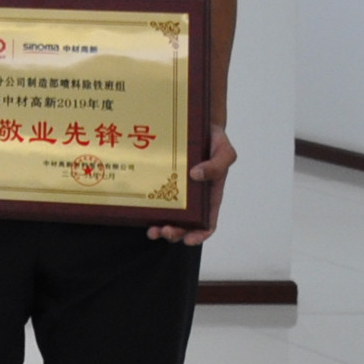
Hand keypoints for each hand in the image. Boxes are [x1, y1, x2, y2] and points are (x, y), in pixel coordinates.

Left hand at [151, 126, 235, 245]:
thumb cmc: (215, 140)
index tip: (189, 240)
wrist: (196, 122)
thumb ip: (217, 165)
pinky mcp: (159, 179)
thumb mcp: (224, 152)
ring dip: (160, 226)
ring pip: (167, 215)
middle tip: (163, 232)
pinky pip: (152, 196)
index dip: (200, 234)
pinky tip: (138, 209)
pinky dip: (147, 207)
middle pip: (185, 223)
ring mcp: (175, 189)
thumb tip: (197, 176)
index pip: (207, 221)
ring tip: (151, 230)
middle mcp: (192, 196)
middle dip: (175, 232)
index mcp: (210, 194)